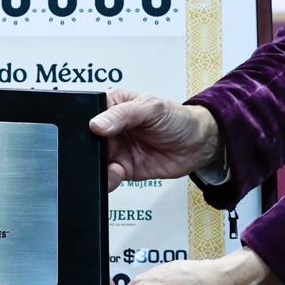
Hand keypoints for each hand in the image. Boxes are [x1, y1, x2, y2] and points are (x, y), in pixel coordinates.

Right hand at [88, 89, 222, 189]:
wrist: (198, 145)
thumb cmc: (178, 119)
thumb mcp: (152, 108)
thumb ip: (123, 114)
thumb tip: (97, 124)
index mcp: (113, 105)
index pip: (89, 112)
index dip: (85, 123)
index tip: (90, 132)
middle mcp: (111, 127)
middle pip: (88, 139)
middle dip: (89, 148)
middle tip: (99, 152)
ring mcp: (116, 149)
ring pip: (95, 160)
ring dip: (97, 166)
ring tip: (109, 165)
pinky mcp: (123, 168)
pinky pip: (108, 175)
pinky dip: (108, 178)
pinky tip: (116, 174)